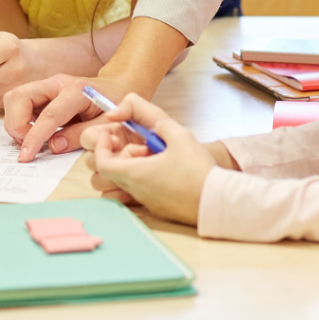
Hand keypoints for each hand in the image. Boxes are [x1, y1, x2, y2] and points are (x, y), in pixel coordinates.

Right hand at [4, 73, 131, 161]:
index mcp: (76, 90)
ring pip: (15, 98)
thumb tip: (54, 146)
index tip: (26, 156)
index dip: (34, 137)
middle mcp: (56, 83)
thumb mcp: (105, 124)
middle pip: (20, 96)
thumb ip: (81, 135)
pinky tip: (34, 132)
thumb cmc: (113, 105)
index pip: (48, 114)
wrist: (116, 87)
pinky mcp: (41, 93)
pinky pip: (19, 103)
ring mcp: (46, 86)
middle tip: (29, 146)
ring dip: (16, 122)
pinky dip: (19, 120)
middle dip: (16, 124)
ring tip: (32, 140)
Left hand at [81, 94, 215, 226]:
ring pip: (124, 183)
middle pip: (109, 173)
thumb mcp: (179, 135)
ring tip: (152, 158)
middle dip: (117, 155)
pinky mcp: (157, 208)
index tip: (112, 135)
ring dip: (130, 167)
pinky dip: (143, 178)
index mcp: (136, 173)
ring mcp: (146, 201)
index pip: (101, 162)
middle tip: (139, 145)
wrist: (218, 201)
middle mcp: (136, 190)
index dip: (101, 147)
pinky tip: (164, 170)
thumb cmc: (198, 170)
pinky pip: (139, 193)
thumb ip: (154, 118)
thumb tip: (134, 111)